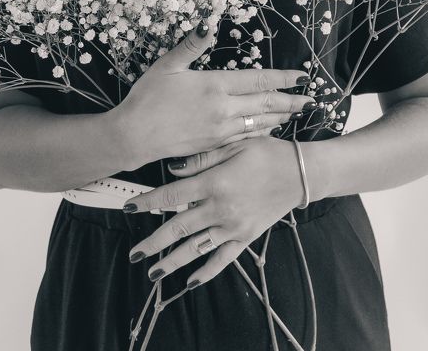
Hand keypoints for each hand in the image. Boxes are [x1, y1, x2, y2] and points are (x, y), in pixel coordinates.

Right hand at [109, 20, 313, 166]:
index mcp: (215, 85)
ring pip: (259, 124)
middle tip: (310, 100)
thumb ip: (191, 44)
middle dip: (290, 101)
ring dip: (280, 118)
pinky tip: (268, 131)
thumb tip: (207, 20)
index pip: (258, 80)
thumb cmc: (147, 98)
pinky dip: (261, 133)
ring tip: (295, 114)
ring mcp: (221, 130)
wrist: (133, 136)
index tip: (301, 76)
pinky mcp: (214, 145)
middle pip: (266, 104)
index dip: (282, 78)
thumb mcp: (167, 65)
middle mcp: (224, 109)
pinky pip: (246, 138)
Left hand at [125, 136, 306, 287]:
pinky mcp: (246, 237)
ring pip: (196, 248)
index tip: (128, 208)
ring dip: (173, 262)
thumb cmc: (267, 153)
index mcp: (215, 182)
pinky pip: (223, 259)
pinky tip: (190, 282)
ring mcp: (233, 226)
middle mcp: (221, 208)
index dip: (148, 202)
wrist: (299, 173)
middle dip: (153, 243)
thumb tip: (172, 168)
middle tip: (134, 253)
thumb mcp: (233, 145)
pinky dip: (206, 272)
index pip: (172, 195)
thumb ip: (202, 158)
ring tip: (153, 273)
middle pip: (179, 228)